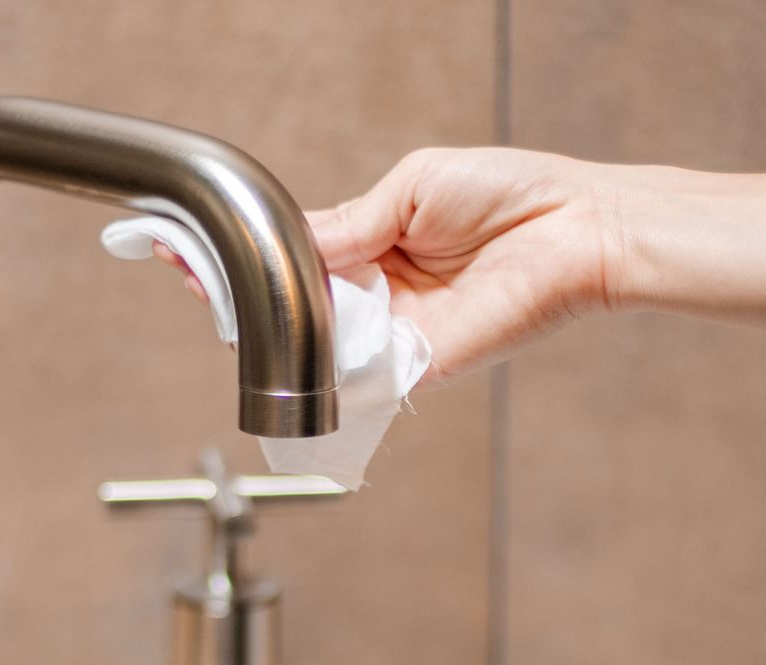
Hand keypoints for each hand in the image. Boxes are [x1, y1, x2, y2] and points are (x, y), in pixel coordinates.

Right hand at [152, 147, 622, 383]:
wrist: (575, 227)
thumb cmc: (510, 195)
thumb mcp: (408, 187)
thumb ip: (346, 224)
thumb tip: (292, 245)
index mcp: (374, 244)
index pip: (294, 258)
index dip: (246, 257)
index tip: (193, 248)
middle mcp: (378, 294)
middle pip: (294, 305)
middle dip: (240, 293)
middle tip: (190, 274)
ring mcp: (394, 333)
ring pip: (314, 343)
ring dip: (268, 327)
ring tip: (219, 300)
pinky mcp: (416, 365)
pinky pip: (355, 375)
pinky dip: (316, 365)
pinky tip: (276, 338)